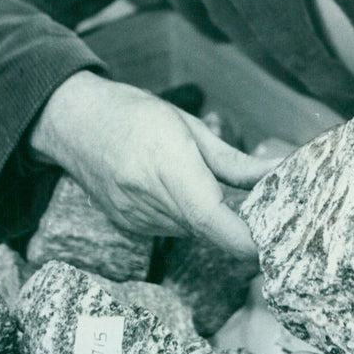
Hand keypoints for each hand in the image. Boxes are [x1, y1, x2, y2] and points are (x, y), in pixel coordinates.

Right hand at [31, 71, 277, 256]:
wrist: (73, 124)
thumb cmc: (132, 114)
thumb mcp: (189, 125)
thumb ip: (236, 161)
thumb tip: (280, 175)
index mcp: (166, 164)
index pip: (215, 220)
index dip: (252, 239)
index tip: (279, 234)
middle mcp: (149, 199)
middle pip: (214, 232)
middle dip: (243, 224)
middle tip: (265, 202)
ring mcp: (136, 219)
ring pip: (197, 233)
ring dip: (214, 218)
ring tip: (207, 182)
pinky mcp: (130, 229)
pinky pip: (175, 230)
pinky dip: (189, 217)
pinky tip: (178, 189)